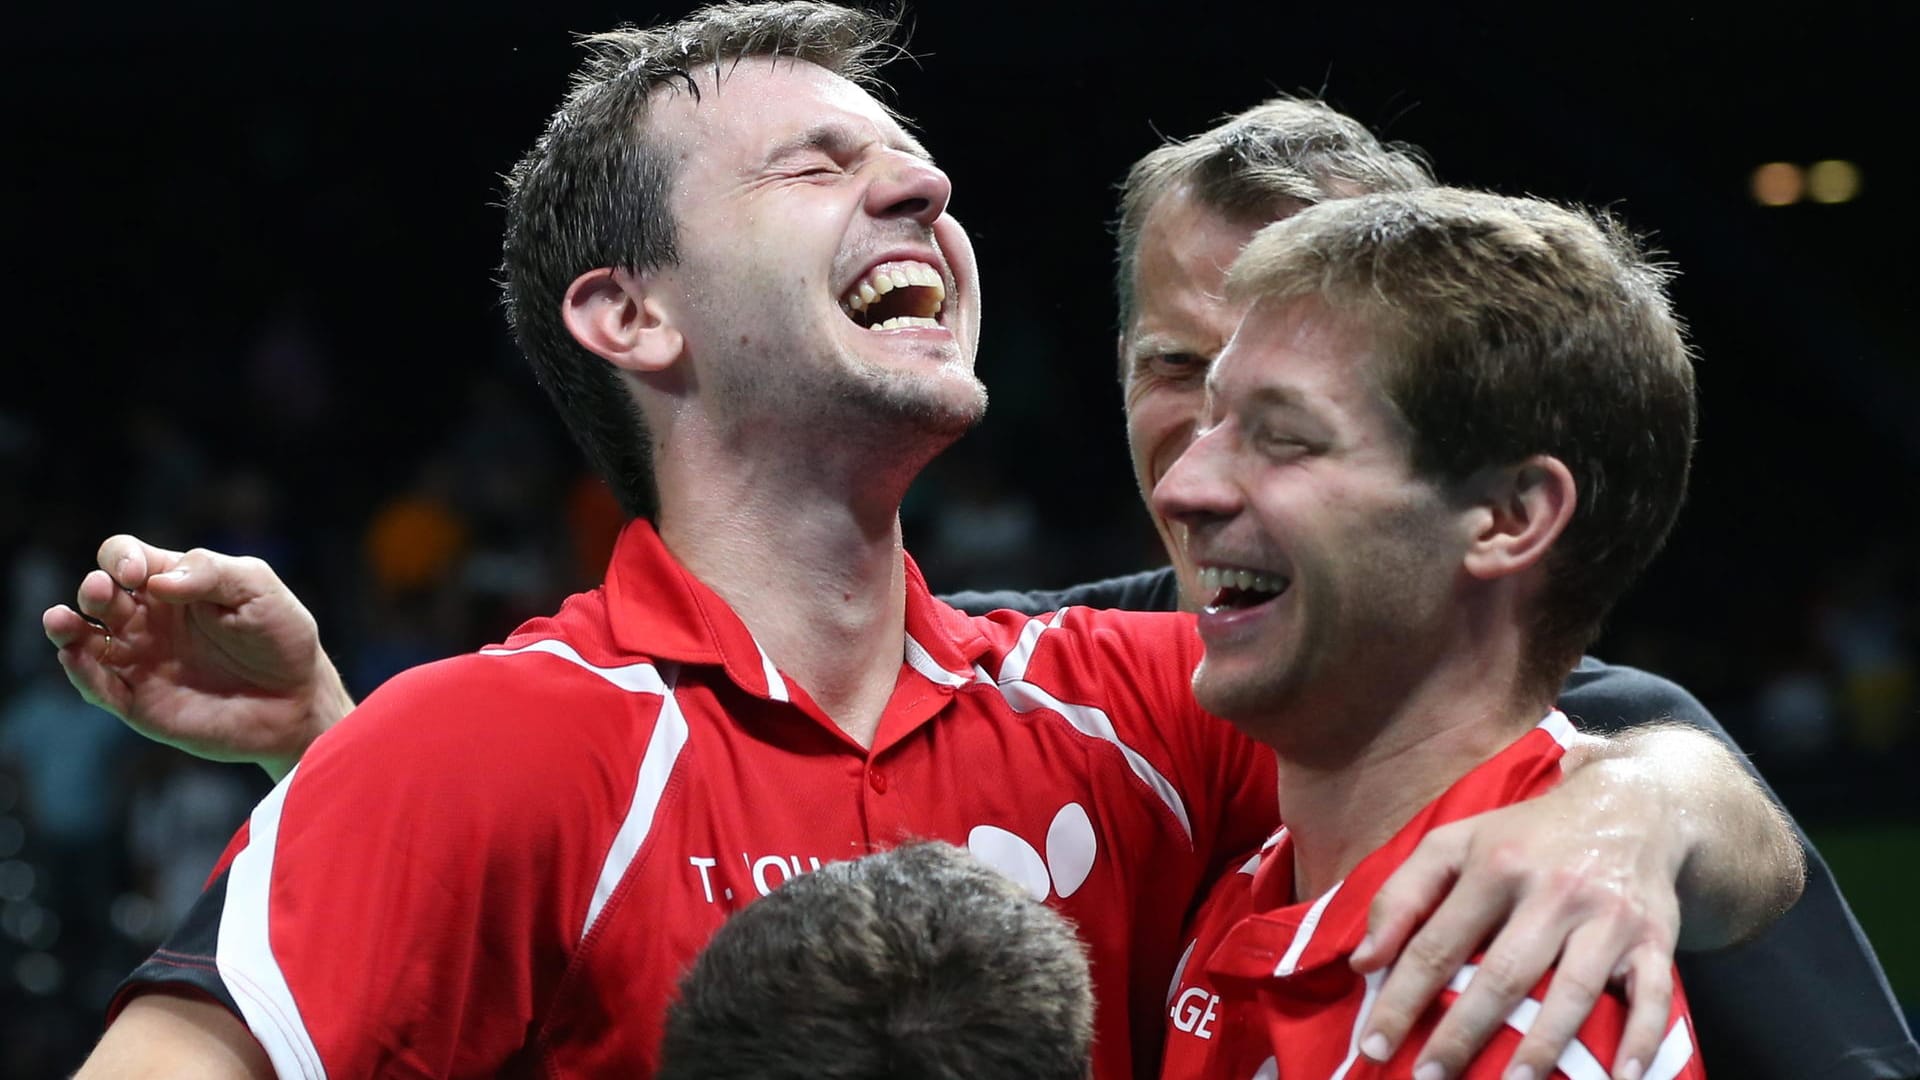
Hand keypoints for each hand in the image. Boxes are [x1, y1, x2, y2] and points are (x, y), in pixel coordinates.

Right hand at [43, 535, 354, 780]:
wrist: (297, 700)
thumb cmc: (280, 637)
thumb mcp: (258, 589)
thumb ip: (211, 572)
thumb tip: (156, 581)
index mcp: (172, 584)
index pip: (124, 557)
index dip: (119, 558)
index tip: (137, 573)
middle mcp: (147, 619)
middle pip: (98, 596)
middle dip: (93, 590)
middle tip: (102, 592)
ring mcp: (139, 659)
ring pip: (83, 640)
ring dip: (66, 628)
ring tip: (60, 620)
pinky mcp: (138, 701)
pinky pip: (99, 686)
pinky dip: (81, 672)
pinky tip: (73, 657)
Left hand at [1351, 756, 1681, 1079]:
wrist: (1627, 807)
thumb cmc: (1525, 836)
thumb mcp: (1454, 844)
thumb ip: (1402, 895)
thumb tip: (1363, 963)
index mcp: (1495, 866)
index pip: (1437, 944)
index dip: (1402, 998)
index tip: (1374, 1044)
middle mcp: (1553, 891)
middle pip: (1503, 975)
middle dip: (1462, 1034)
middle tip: (1428, 1078)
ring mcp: (1608, 917)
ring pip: (1573, 991)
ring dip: (1542, 1047)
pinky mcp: (1655, 938)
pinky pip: (1654, 997)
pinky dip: (1642, 1041)